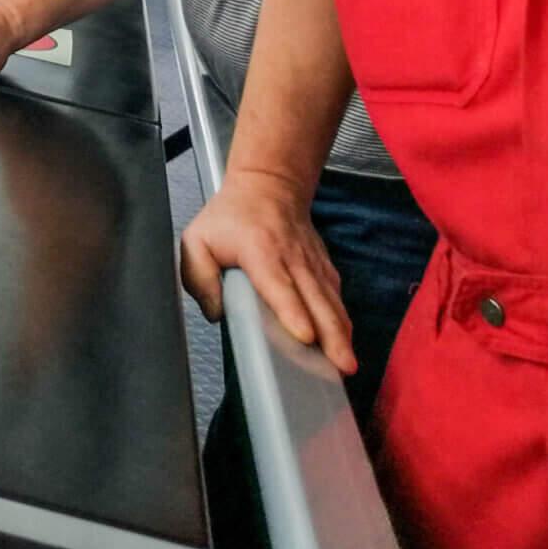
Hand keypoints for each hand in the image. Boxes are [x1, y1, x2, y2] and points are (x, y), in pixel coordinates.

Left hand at [180, 168, 355, 374]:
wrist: (268, 184)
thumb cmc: (231, 216)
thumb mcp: (198, 237)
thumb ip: (199, 276)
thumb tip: (214, 313)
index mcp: (260, 251)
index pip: (279, 285)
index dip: (293, 311)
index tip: (305, 335)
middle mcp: (293, 258)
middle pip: (316, 299)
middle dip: (331, 334)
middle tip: (342, 364)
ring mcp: (312, 263)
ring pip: (331, 301)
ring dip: (342, 333)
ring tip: (349, 363)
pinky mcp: (324, 268)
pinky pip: (336, 297)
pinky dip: (343, 321)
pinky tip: (346, 342)